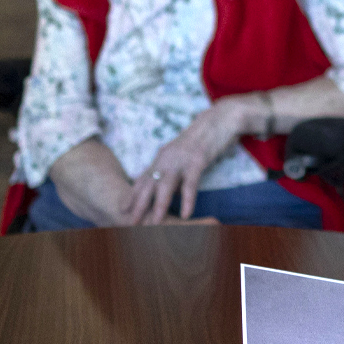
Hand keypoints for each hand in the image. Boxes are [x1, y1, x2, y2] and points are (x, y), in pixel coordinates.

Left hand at [123, 97, 253, 224]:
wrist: (220, 118)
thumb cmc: (203, 139)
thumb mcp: (181, 156)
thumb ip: (173, 172)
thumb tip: (169, 193)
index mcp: (162, 157)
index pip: (142, 179)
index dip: (132, 194)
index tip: (123, 209)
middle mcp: (167, 158)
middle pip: (149, 184)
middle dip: (139, 205)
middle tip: (131, 223)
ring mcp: (181, 159)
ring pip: (166, 186)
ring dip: (159, 206)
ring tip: (154, 224)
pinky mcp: (197, 160)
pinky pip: (190, 184)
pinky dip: (187, 200)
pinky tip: (186, 215)